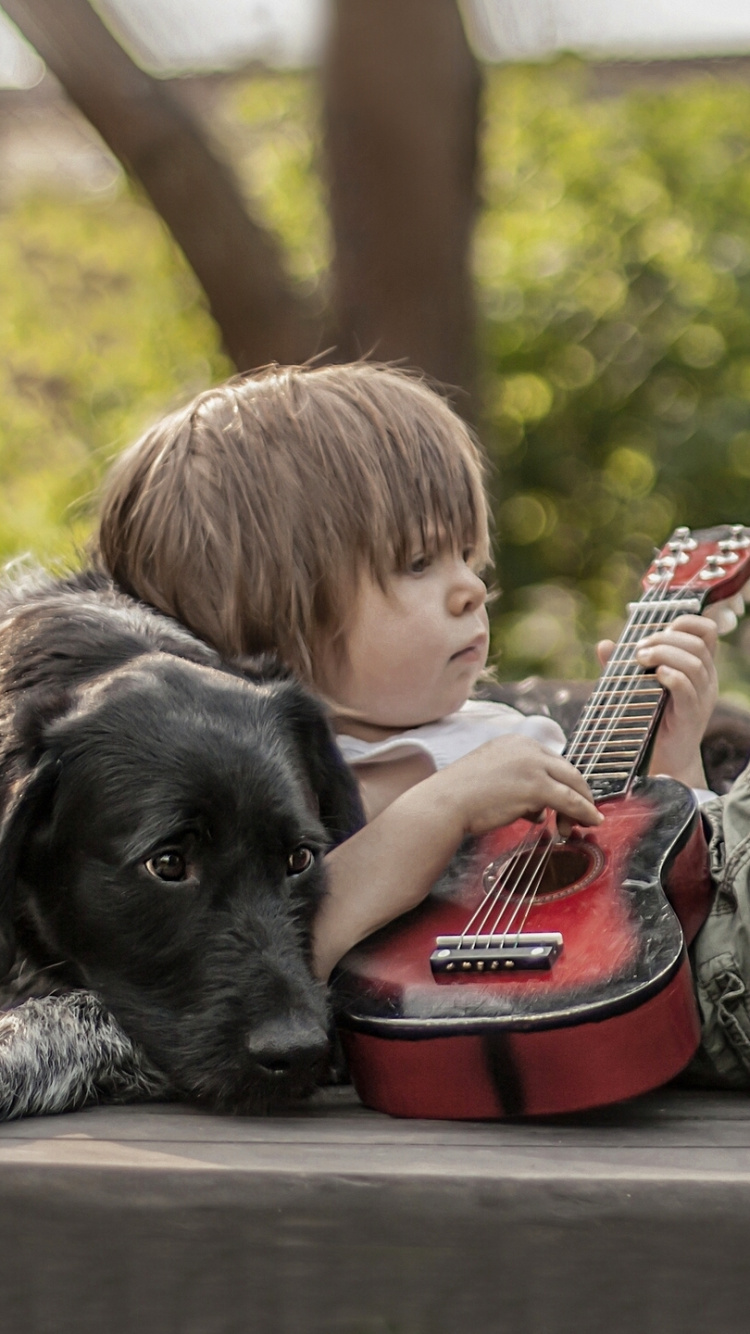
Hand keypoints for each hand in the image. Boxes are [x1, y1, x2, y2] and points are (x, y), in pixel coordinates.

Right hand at [433, 733, 602, 838]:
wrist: (446, 803)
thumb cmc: (461, 798)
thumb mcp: (493, 781)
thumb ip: (518, 789)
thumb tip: (538, 812)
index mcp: (515, 742)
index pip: (551, 761)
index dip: (564, 782)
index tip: (569, 799)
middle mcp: (527, 748)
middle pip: (567, 769)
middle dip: (578, 794)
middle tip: (583, 813)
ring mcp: (533, 765)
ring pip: (572, 784)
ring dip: (582, 806)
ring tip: (584, 823)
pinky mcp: (536, 786)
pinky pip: (570, 800)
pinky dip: (584, 811)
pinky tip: (590, 821)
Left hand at [597, 613, 717, 787]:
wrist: (662, 761)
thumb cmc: (650, 719)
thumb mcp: (638, 687)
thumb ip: (622, 666)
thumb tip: (604, 644)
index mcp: (698, 667)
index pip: (707, 632)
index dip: (686, 622)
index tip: (660, 628)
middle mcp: (706, 680)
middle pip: (697, 644)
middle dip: (665, 639)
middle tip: (638, 650)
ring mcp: (701, 698)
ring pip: (694, 663)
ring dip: (664, 654)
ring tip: (640, 659)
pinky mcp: (691, 716)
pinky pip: (688, 689)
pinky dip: (671, 676)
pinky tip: (654, 675)